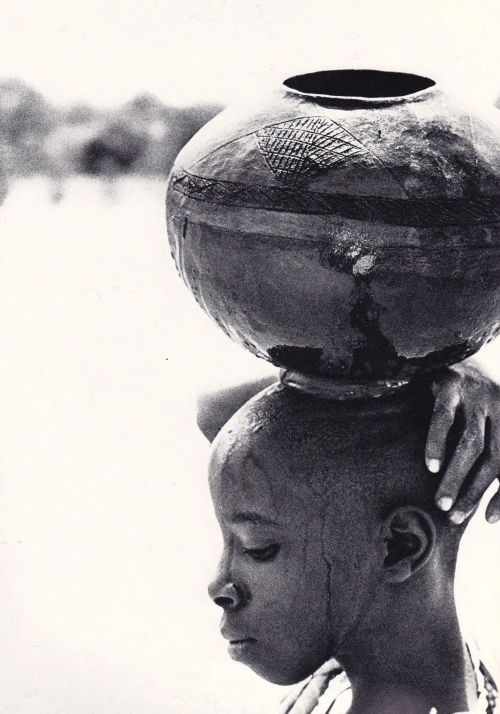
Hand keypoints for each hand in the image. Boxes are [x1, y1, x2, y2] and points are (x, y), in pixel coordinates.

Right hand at [425, 360, 499, 523]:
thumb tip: (489, 504)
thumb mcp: (489, 420)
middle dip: (475, 491)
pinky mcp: (451, 385)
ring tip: (440, 502)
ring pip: (470, 444)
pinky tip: (430, 465)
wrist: (453, 349)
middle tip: (455, 516)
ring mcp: (477, 395)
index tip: (488, 520)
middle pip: (495, 458)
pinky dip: (437, 444)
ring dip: (455, 477)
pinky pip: (443, 419)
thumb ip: (490, 450)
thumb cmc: (471, 397)